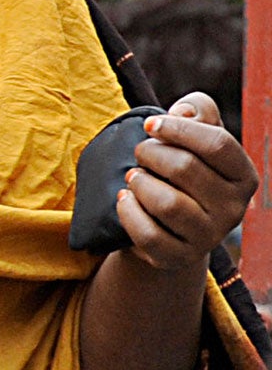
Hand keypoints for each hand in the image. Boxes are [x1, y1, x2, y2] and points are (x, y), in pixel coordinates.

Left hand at [117, 93, 258, 272]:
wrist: (170, 226)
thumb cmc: (183, 174)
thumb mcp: (195, 139)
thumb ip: (197, 112)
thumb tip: (183, 112)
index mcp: (244, 176)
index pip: (217, 144)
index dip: (178, 129)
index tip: (150, 125)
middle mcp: (234, 209)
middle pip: (186, 168)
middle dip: (152, 154)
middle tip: (140, 153)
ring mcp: (209, 237)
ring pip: (167, 203)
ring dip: (140, 183)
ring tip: (133, 176)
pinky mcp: (180, 257)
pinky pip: (148, 234)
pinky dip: (129, 212)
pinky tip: (124, 198)